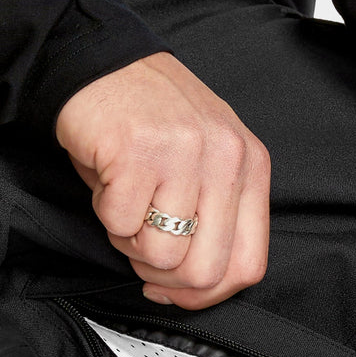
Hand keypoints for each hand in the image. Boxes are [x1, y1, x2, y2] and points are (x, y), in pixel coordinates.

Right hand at [55, 51, 270, 307]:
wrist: (101, 61)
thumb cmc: (154, 121)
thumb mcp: (209, 164)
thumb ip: (217, 222)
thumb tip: (195, 290)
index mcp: (252, 167)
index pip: (249, 265)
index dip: (209, 294)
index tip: (179, 293)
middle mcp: (227, 159)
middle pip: (205, 271)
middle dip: (166, 279)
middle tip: (144, 252)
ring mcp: (185, 154)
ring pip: (161, 255)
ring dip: (132, 243)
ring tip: (128, 205)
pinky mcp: (137, 151)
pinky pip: (121, 225)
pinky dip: (107, 216)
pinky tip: (110, 183)